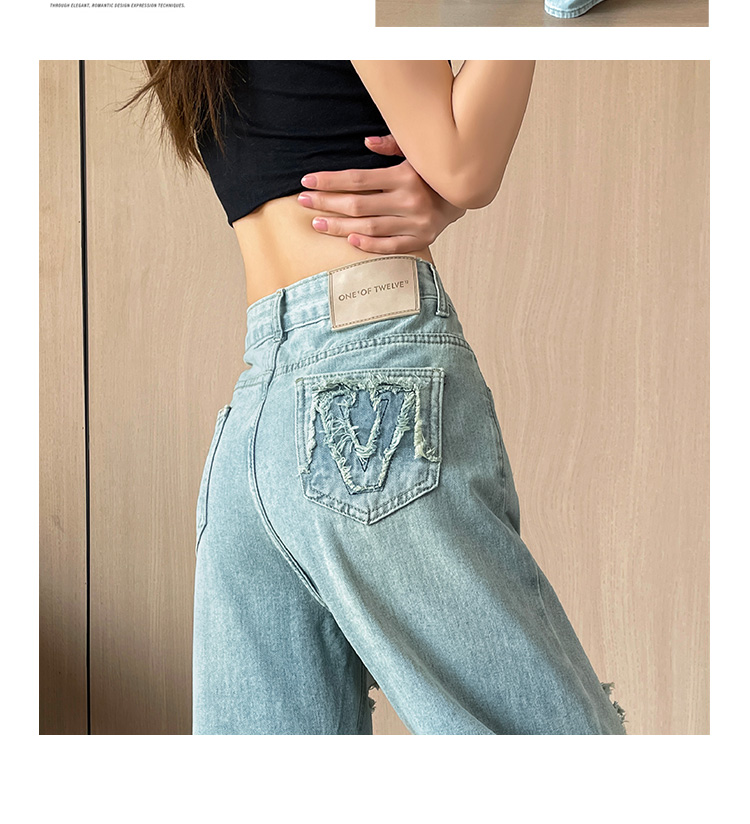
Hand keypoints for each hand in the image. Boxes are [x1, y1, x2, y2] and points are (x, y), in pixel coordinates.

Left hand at [297, 135, 466, 254]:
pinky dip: (370, 245)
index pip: (357, 179)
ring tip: (317, 223)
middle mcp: (409, 201)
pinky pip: (391, 246)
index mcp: (405, 176)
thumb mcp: (416, 151)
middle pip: (358, 205)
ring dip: (339, 226)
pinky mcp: (421, 239)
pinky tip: (349, 240)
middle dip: (326, 203)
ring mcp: (415, 223)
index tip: (307, 182)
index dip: (330, 181)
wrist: (468, 192)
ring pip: (369, 227)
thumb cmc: (434, 170)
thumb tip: (365, 142)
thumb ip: (391, 145)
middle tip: (302, 202)